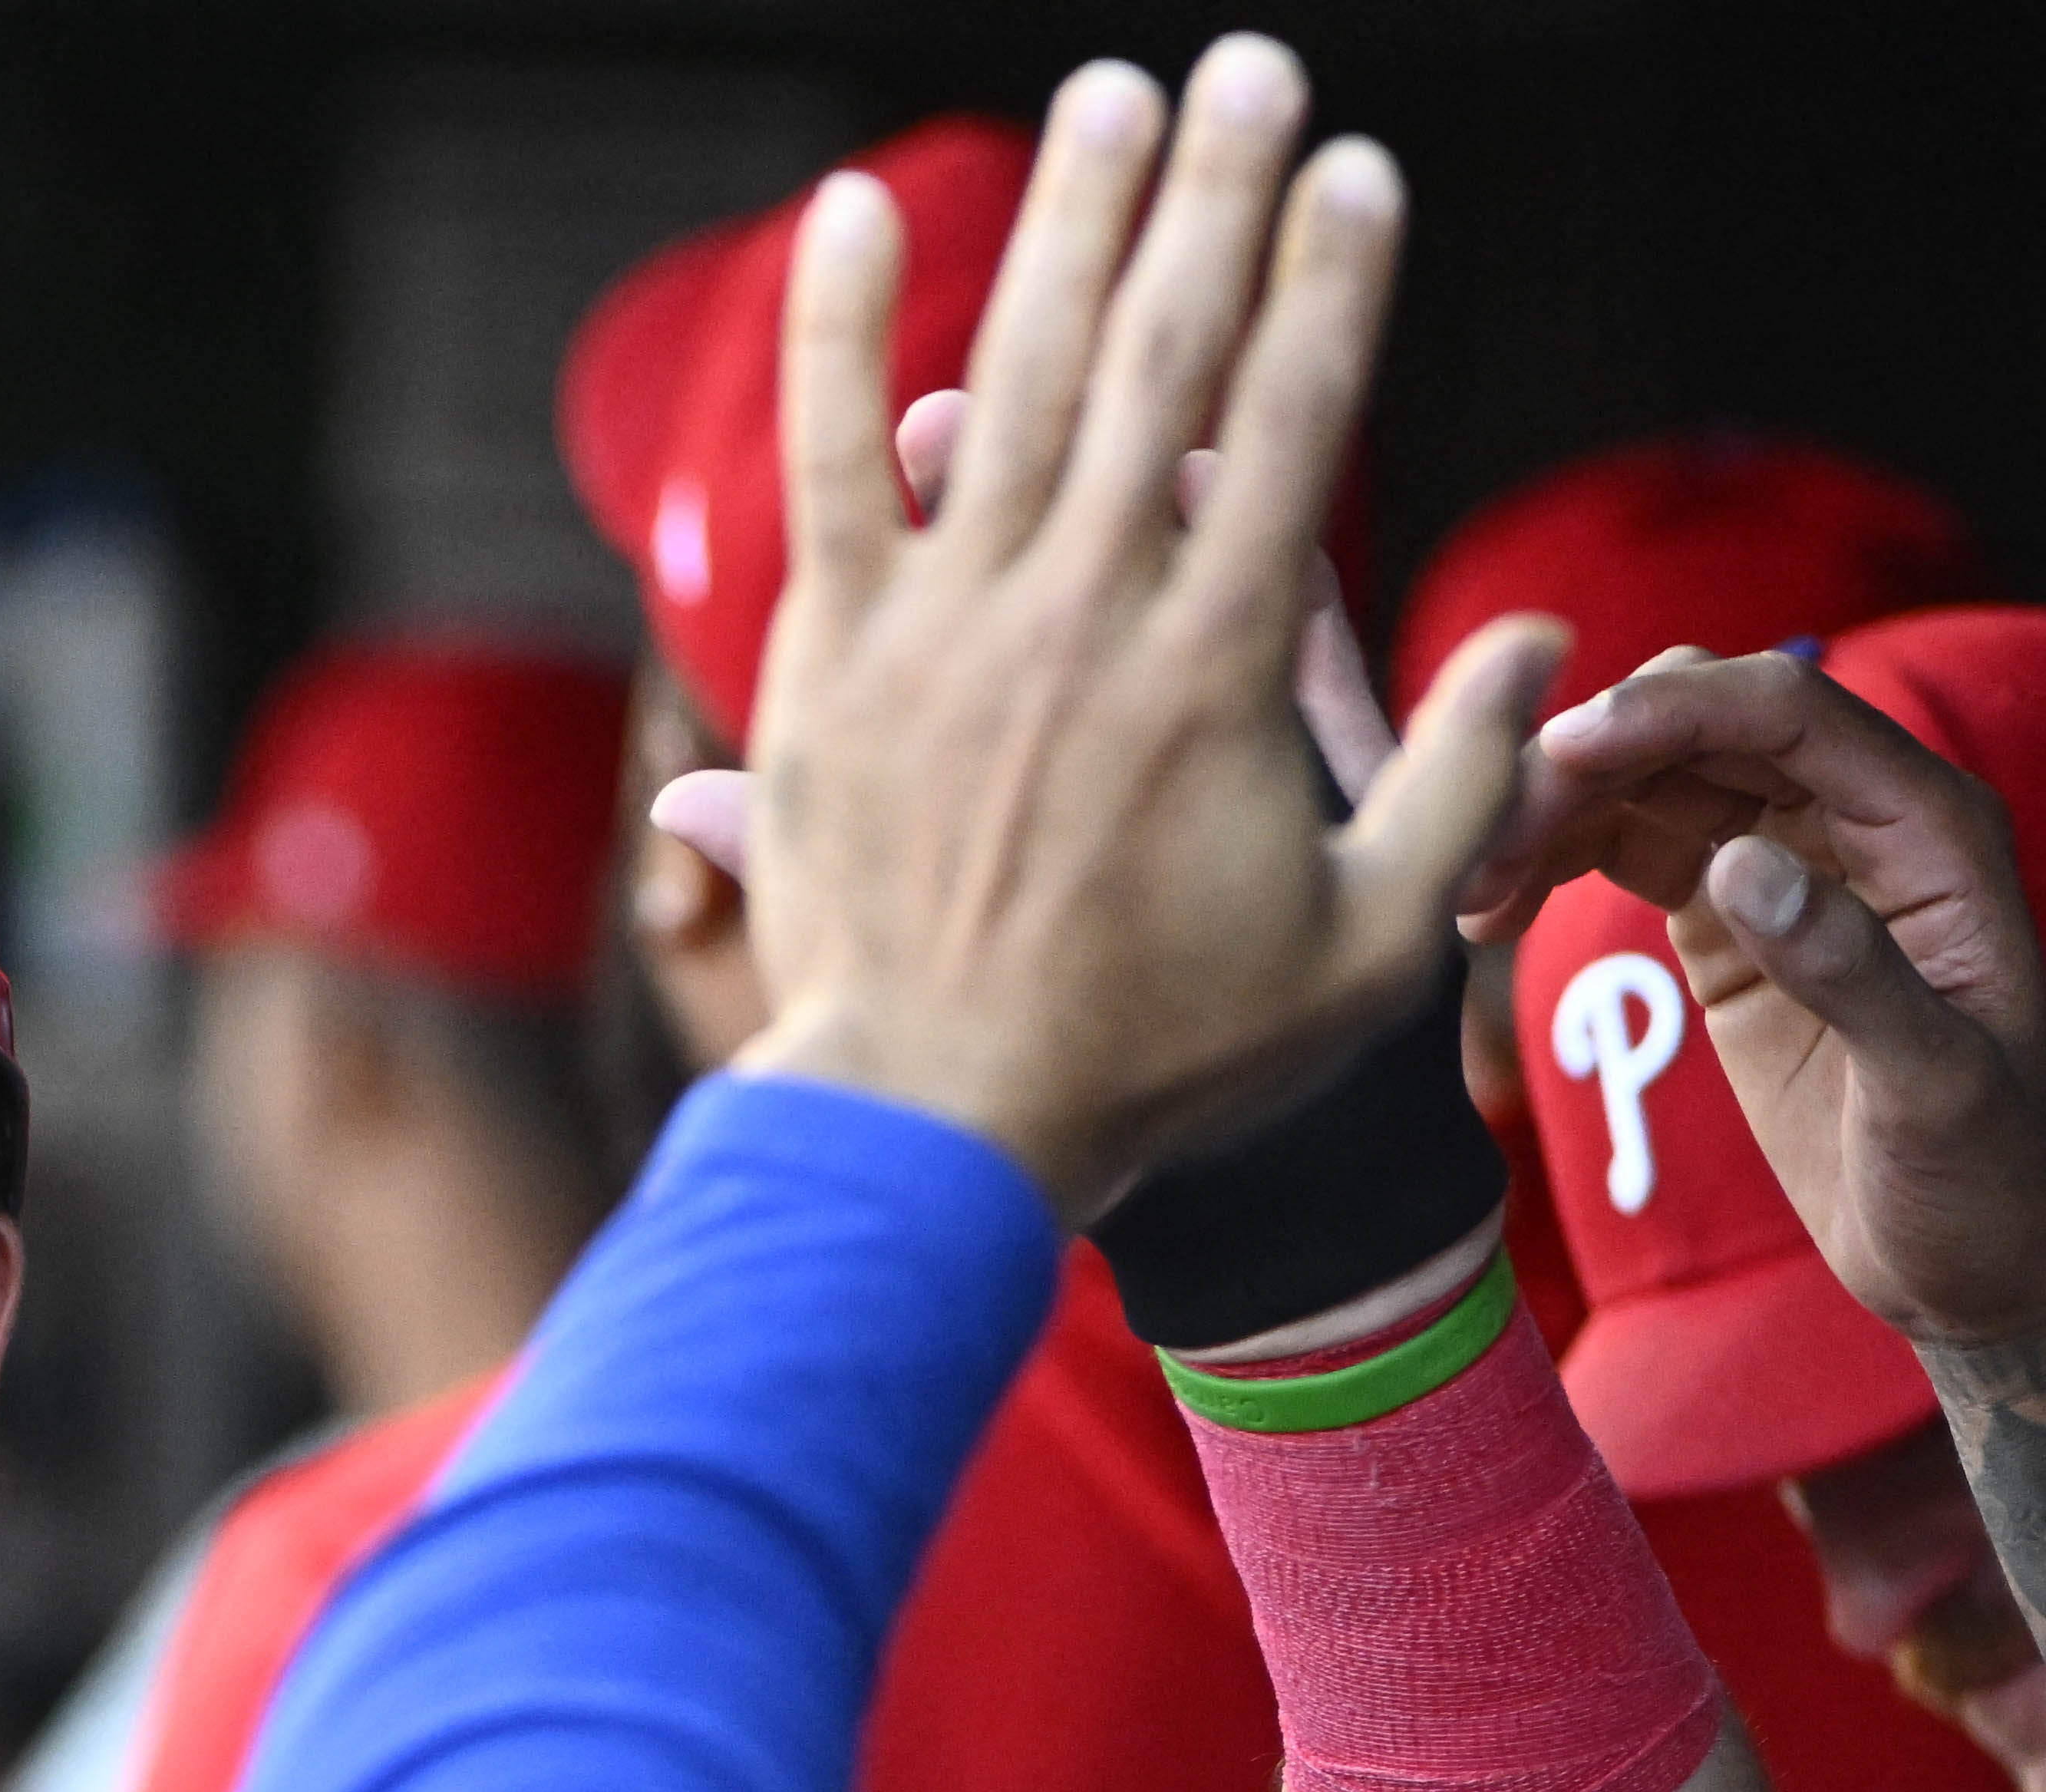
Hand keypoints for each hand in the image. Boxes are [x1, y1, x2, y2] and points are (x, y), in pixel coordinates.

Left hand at [727, 39, 1554, 1215]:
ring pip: (1009, 377)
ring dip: (1063, 221)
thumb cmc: (1158, 1055)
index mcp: (1215, 670)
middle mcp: (1084, 618)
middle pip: (1160, 359)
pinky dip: (829, 332)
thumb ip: (1463, 785)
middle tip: (1246, 72)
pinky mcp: (832, 657)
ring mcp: (949, 628)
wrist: (941, 1122)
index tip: (1357, 176)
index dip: (1329, 282)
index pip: (1291, 423)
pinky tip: (848, 209)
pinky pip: (817, 465)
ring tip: (1107, 99)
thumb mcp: (1364, 947)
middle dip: (1212, 201)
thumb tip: (1538, 642)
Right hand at [1463, 651, 2045, 1352]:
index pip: (1787, 714)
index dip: (1672, 709)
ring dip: (1549, 811)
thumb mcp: (1938, 1088)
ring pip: (1648, 777)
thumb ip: (1850, 969)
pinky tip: (1491, 911)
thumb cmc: (1985, 1173)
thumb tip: (1737, 865)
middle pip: (1699, 725)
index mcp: (1927, 832)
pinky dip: (1550, 862)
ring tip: (1471, 891)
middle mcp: (1854, 823)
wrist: (1964, 1251)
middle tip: (1487, 846)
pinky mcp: (1725, 919)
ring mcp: (1783, 864)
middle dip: (1586, 760)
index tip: (1558, 749)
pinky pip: (1625, 845)